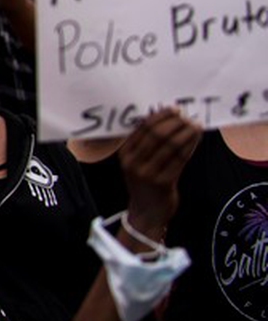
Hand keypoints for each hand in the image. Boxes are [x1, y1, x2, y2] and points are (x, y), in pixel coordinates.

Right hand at [119, 108, 200, 237]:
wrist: (146, 211)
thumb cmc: (144, 182)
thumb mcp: (135, 162)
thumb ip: (144, 144)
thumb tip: (165, 119)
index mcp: (125, 154)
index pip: (142, 128)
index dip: (160, 116)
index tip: (174, 109)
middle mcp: (133, 163)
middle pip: (157, 135)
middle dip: (175, 122)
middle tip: (187, 116)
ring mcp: (148, 173)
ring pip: (171, 146)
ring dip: (186, 133)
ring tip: (195, 125)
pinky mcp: (163, 183)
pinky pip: (180, 159)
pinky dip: (190, 146)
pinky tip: (196, 140)